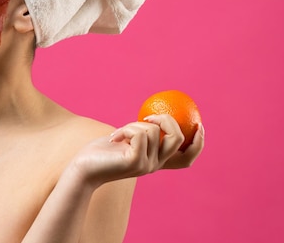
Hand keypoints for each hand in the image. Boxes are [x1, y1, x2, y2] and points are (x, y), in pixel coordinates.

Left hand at [70, 115, 203, 185]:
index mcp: (157, 162)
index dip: (198, 143)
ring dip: (133, 124)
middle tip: (147, 117)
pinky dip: (126, 129)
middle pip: (177, 138)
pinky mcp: (135, 161)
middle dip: (166, 120)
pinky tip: (114, 138)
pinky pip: (139, 133)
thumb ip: (142, 134)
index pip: (187, 158)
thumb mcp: (127, 140)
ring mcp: (147, 165)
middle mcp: (155, 166)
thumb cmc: (102, 152)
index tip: (199, 125)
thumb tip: (156, 114)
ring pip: (153, 131)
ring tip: (119, 134)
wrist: (84, 168)